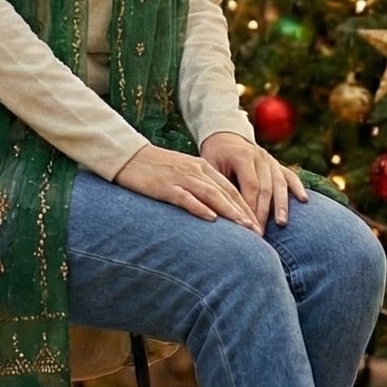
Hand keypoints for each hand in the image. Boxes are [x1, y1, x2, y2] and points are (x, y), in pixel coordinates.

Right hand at [115, 144, 263, 232]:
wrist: (128, 156)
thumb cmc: (155, 168)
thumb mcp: (183, 173)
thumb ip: (199, 186)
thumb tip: (215, 208)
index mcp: (202, 167)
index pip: (230, 188)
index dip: (245, 205)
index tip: (257, 222)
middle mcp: (195, 171)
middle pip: (225, 192)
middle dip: (243, 212)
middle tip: (257, 230)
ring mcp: (181, 178)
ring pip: (211, 195)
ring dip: (229, 212)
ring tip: (243, 227)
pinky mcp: (165, 187)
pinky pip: (186, 198)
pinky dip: (200, 208)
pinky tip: (211, 219)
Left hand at [200, 132, 307, 231]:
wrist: (225, 138)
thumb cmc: (215, 158)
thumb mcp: (210, 167)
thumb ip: (218, 185)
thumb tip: (219, 212)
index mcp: (243, 156)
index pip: (250, 186)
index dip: (250, 207)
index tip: (248, 227)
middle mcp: (260, 156)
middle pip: (266, 188)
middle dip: (263, 213)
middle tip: (260, 234)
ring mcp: (271, 160)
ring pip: (280, 184)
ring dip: (281, 206)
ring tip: (281, 224)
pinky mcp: (278, 164)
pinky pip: (291, 176)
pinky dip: (298, 188)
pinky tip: (304, 200)